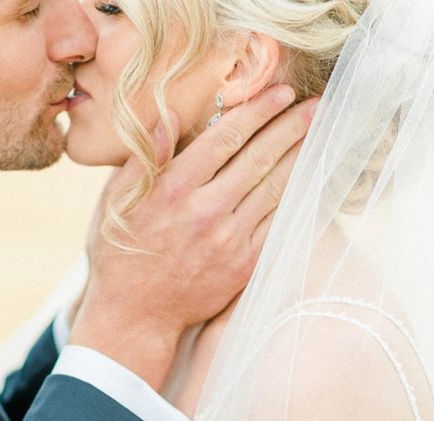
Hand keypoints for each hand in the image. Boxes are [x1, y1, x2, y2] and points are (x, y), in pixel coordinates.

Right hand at [70, 85, 316, 390]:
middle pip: (259, 157)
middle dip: (291, 126)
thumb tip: (169, 117)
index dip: (257, 110)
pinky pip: (278, 222)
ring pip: (275, 187)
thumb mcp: (114, 203)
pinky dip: (296, 196)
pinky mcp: (244, 264)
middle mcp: (205, 211)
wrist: (136, 314)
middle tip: (316, 104)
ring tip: (319, 132)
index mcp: (171, 189)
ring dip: (301, 155)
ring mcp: (228, 240)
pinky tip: (307, 177)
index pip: (225, 138)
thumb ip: (143, 161)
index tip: (280, 92)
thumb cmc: (120, 254)